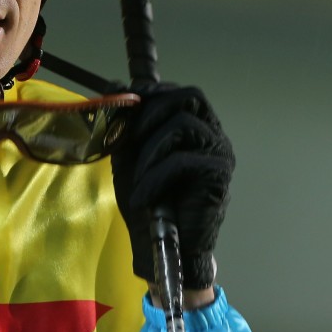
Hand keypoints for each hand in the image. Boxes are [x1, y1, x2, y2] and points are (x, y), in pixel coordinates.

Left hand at [111, 83, 233, 289]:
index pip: (183, 93)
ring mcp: (219, 153)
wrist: (164, 246)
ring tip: (137, 175)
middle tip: (130, 133)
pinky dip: (155, 176)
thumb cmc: (149, 202)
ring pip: (183, 125)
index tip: (127, 100)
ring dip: (150, 148)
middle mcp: (213, 135)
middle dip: (154, 109)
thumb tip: (113, 85)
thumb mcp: (129, 157)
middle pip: (191, 97)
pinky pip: (182, 160)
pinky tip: (144, 195)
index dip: (155, 91)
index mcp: (196, 128)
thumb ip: (125, 124)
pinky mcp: (218, 174)